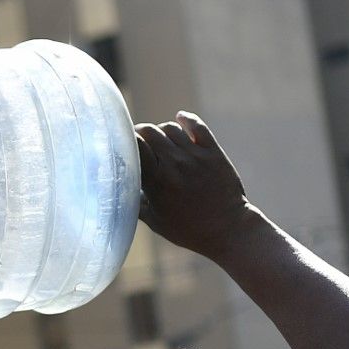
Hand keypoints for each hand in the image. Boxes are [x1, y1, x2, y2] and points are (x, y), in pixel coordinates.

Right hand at [135, 112, 255, 257]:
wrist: (228, 230)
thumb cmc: (189, 230)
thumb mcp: (156, 222)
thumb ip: (136, 204)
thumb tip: (120, 191)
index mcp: (157, 181)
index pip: (134, 147)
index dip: (126, 142)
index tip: (123, 147)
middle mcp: (175, 164)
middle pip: (149, 131)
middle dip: (140, 133)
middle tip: (139, 140)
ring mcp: (195, 156)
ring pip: (170, 128)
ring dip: (161, 130)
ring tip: (160, 139)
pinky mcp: (213, 152)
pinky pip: (197, 126)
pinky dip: (186, 119)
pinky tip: (180, 119)